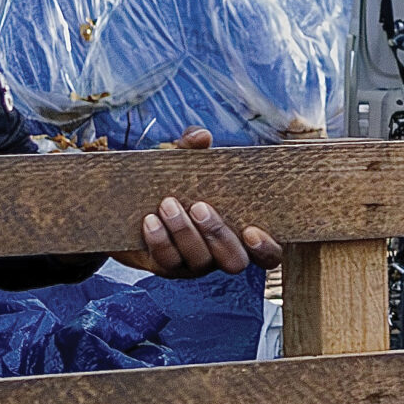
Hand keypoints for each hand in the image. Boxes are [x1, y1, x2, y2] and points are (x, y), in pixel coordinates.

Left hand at [135, 127, 283, 277]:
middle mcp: (223, 255)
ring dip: (184, 232)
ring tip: (168, 203)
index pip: (269, 256)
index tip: (251, 230)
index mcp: (243, 234)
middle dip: (217, 234)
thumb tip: (202, 136)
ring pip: (199, 261)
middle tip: (199, 206)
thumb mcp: (186, 161)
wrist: (134, 206)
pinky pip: (167, 261)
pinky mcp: (168, 267)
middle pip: (234, 262)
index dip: (266, 249)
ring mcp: (196, 265)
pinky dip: (160, 239)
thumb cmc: (176, 182)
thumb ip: (194, 146)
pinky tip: (150, 219)